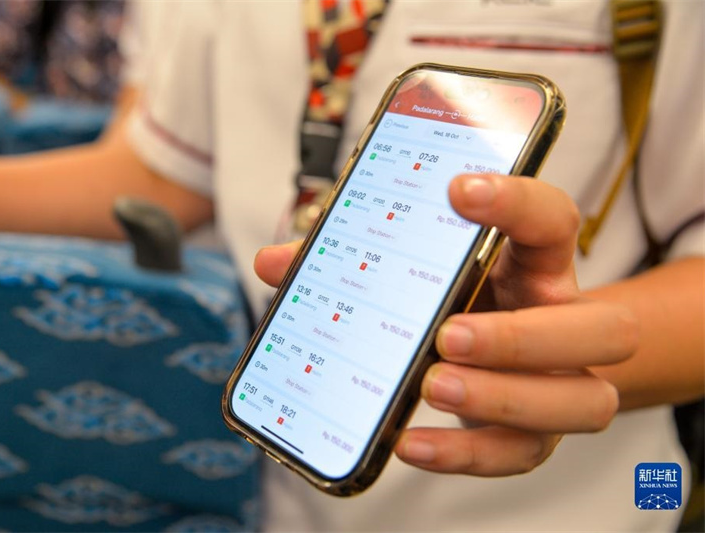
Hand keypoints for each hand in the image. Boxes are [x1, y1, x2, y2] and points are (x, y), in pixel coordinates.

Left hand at [254, 174, 637, 476]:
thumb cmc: (458, 296)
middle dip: (525, 336)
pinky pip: (520, 454)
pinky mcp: (534, 434)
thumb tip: (276, 262)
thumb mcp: (418, 268)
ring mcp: (559, 381)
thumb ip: (351, 258)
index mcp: (534, 262)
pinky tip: (411, 443)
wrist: (506, 351)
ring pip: (580, 401)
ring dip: (503, 397)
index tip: (459, 189)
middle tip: (447, 333)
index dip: (518, 202)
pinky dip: (465, 454)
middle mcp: (561, 320)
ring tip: (431, 385)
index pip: (554, 220)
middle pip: (599, 329)